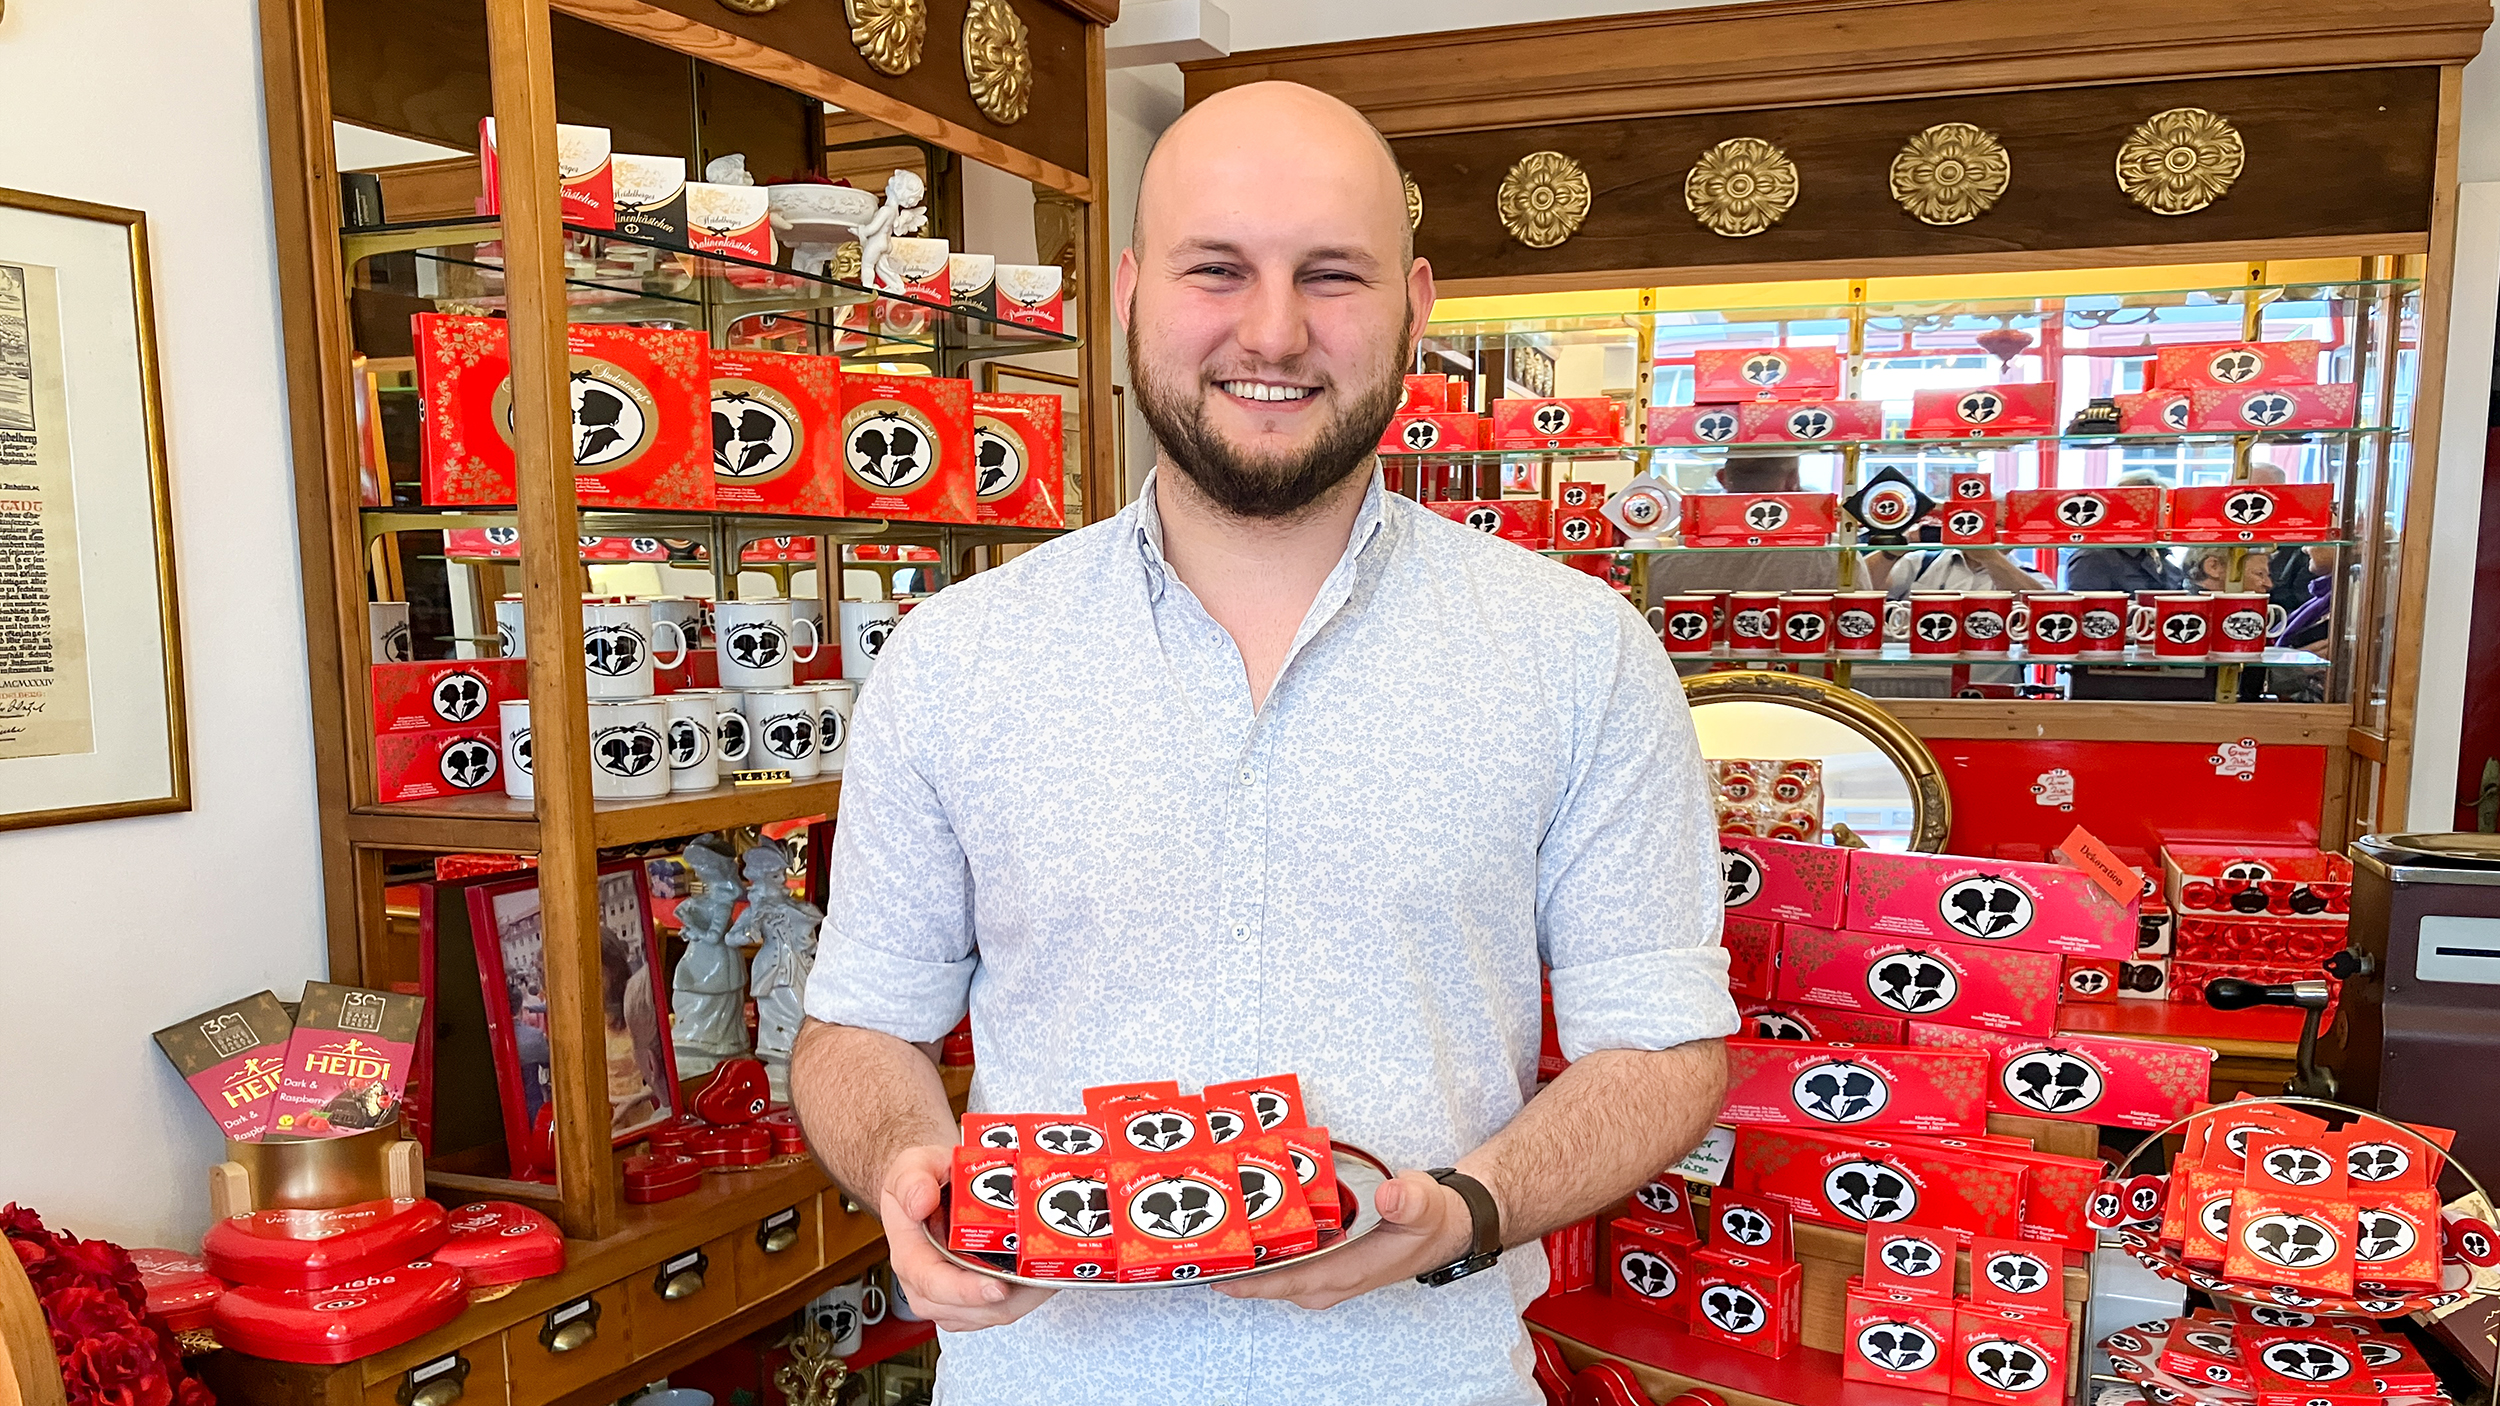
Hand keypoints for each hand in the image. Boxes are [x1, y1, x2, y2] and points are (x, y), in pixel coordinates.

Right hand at [876, 1143, 1055, 1331]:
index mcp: (910, 1254)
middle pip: (969, 1309)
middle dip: (1010, 1298)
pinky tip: (1041, 1276)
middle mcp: (925, 1283)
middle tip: (1042, 1277)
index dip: (966, 1291)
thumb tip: (921, 1201)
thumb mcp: (912, 1166)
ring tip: (1049, 1274)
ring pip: (989, 1314)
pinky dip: (1023, 1299)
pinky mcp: (968, 1299)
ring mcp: (948, 1295)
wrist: (928, 1188)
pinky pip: (997, 1311)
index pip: (933, 1284)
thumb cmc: (921, 1181)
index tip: (997, 1288)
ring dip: (1023, 1299)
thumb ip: (913, 1180)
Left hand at [1211, 1169, 1475, 1309]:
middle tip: (1195, 1231)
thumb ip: (1408, 1201)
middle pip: (1266, 1278)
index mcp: (1343, 1272)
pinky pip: (1282, 1254)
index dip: (1243, 1278)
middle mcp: (1325, 1278)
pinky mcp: (1321, 1259)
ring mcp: (1321, 1271)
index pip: (1282, 1283)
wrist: (1442, 1225)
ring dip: (1243, 1249)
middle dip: (1231, 1259)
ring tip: (1208, 1217)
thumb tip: (1390, 1197)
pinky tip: (1244, 1214)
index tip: (1209, 1267)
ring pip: (1271, 1267)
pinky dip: (1262, 1239)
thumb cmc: (1428, 1221)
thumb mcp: (1424, 1205)